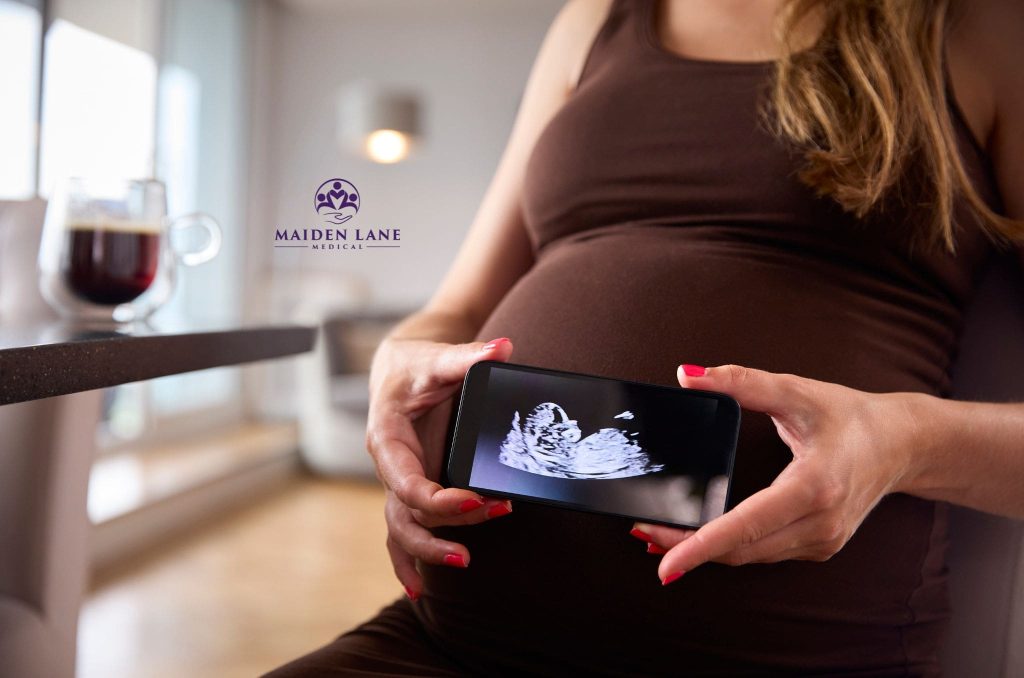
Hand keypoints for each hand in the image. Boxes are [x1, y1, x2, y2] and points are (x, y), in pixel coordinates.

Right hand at [366, 336, 514, 599]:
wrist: (400, 369)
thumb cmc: (415, 365)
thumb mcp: (438, 357)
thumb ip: (468, 356)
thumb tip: (503, 348)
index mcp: (388, 439)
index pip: (407, 481)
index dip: (439, 498)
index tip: (477, 500)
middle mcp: (390, 466)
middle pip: (407, 513)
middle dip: (440, 531)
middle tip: (476, 544)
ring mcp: (399, 482)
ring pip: (404, 528)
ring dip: (430, 548)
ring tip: (465, 562)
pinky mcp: (410, 490)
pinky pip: (401, 531)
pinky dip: (406, 562)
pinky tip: (418, 591)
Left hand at [629, 363, 922, 584]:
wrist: (903, 444)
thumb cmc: (851, 416)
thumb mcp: (796, 390)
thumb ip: (740, 382)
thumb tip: (689, 375)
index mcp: (814, 487)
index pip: (747, 525)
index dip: (702, 544)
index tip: (665, 559)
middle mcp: (820, 524)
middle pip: (741, 549)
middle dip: (687, 545)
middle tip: (641, 530)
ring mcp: (822, 541)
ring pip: (751, 556)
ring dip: (706, 550)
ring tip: (658, 534)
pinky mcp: (820, 546)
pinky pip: (765, 552)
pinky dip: (731, 547)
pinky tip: (702, 537)